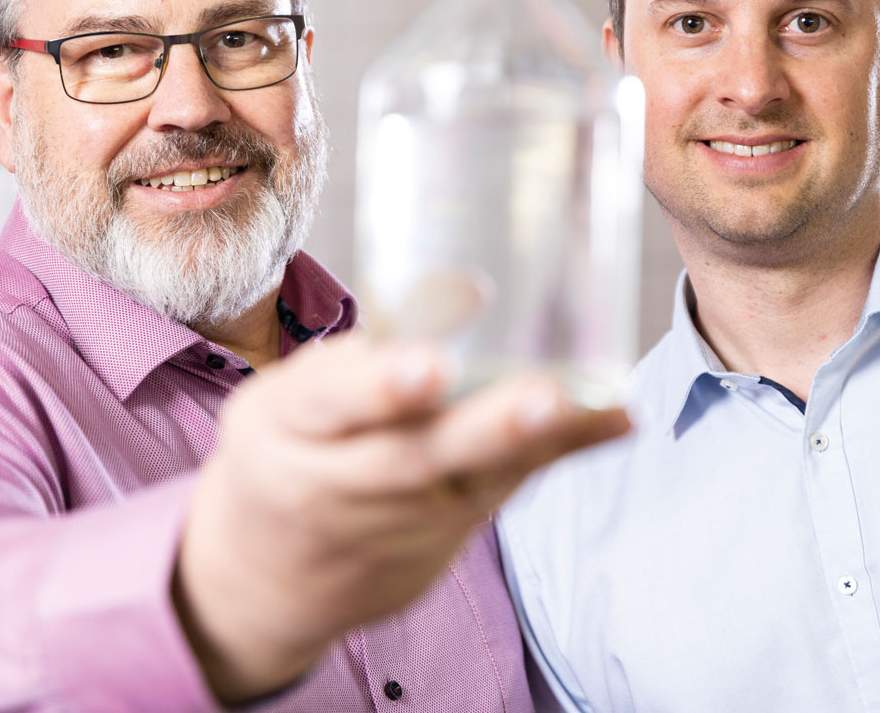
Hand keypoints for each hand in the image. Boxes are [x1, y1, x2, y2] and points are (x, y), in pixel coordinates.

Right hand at [172, 334, 629, 701]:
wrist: (265, 583)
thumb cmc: (282, 458)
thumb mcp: (282, 404)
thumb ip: (351, 361)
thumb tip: (454, 296)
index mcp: (283, 430)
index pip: (327, 406)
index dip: (378, 387)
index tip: (427, 366)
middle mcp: (338, 485)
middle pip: (416, 457)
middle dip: (484, 428)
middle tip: (542, 396)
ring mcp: (395, 526)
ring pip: (471, 482)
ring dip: (537, 444)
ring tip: (596, 406)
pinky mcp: (440, 546)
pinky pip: (501, 494)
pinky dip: (558, 457)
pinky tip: (613, 422)